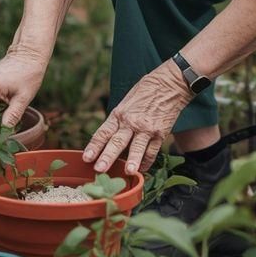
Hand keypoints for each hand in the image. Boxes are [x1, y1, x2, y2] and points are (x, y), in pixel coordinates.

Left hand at [83, 60, 192, 174]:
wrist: (169, 84)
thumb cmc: (145, 91)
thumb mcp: (127, 102)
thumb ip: (119, 120)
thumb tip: (110, 139)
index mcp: (119, 113)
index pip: (104, 132)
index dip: (94, 146)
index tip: (86, 157)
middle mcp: (131, 122)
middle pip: (117, 142)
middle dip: (107, 157)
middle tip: (99, 169)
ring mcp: (147, 128)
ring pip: (137, 147)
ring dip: (132, 161)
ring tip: (128, 172)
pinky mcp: (161, 133)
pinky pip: (153, 151)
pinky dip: (147, 162)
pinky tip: (142, 170)